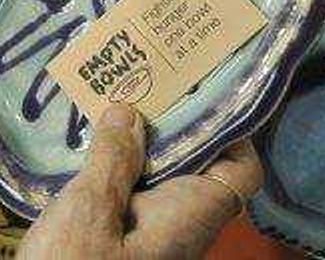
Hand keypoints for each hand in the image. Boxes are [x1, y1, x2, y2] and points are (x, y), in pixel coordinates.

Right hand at [16, 104, 262, 259]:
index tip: (196, 94)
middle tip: (141, 83)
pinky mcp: (119, 241)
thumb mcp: (90, 210)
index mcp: (188, 216)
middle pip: (194, 166)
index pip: (239, 173)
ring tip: (109, 104)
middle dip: (169, 125)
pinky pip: (128, 195)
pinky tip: (84, 146)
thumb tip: (129, 113)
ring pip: (156, 180)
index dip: (231, 132)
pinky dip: (113, 168)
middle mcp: (177, 225)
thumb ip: (113, 160)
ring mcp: (148, 235)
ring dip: (135, 145)